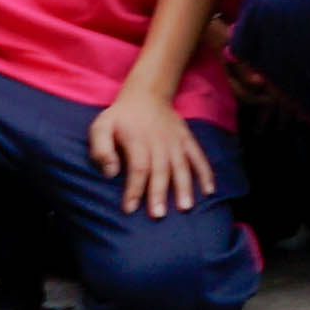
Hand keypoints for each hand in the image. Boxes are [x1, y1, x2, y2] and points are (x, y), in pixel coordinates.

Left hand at [90, 85, 210, 219]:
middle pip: (161, 170)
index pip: (138, 168)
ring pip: (181, 166)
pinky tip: (209, 191)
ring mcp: (175, 142)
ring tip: (186, 207)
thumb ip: (101, 149)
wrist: (146, 94)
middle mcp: (159, 142)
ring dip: (184, 187)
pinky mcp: (187, 140)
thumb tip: (110, 172)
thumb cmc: (120, 117)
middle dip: (160, 193)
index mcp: (138, 140)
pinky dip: (205, 173)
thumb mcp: (100, 127)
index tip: (130, 209)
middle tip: (158, 215)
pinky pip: (198, 157)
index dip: (134, 189)